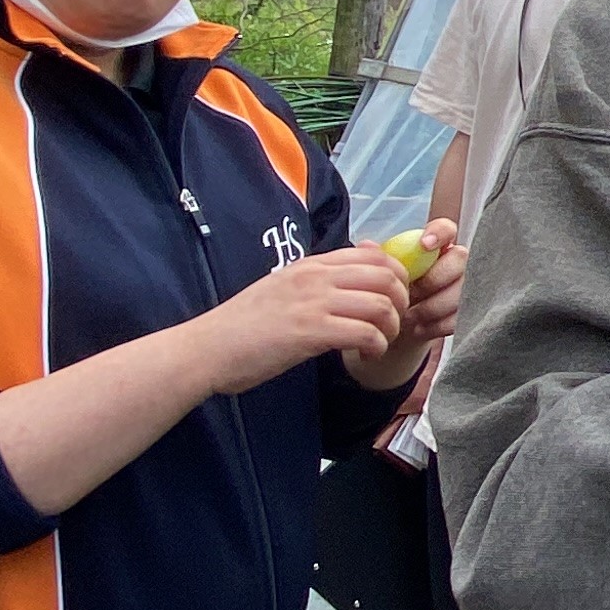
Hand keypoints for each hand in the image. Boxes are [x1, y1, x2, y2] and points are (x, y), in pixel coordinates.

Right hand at [195, 247, 411, 394]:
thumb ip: (319, 281)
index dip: (397, 276)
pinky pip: (365, 333)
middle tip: (392, 323)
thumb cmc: (244, 326)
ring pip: (381, 304)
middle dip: (401, 301)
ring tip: (380, 342)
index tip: (393, 299)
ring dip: (392, 327)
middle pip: (387, 275)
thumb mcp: (284, 289)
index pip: (374, 254)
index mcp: (311, 265)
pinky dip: (377, 346)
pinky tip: (367, 355)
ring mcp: (313, 302)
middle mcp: (316, 277)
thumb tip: (353, 277)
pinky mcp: (310, 332)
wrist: (207, 348)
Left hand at [379, 218, 466, 359]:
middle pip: (460, 259)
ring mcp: (468, 285)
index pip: (446, 228)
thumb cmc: (396, 293)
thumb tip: (367, 245)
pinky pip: (460, 316)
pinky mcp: (471, 310)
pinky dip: (437, 325)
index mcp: (436, 245)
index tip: (424, 245)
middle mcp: (457, 261)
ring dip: (431, 307)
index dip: (439, 234)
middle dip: (432, 280)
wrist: (404, 326)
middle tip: (410, 294)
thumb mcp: (385, 276)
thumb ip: (381, 259)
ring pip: (461, 291)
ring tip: (408, 318)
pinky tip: (420, 329)